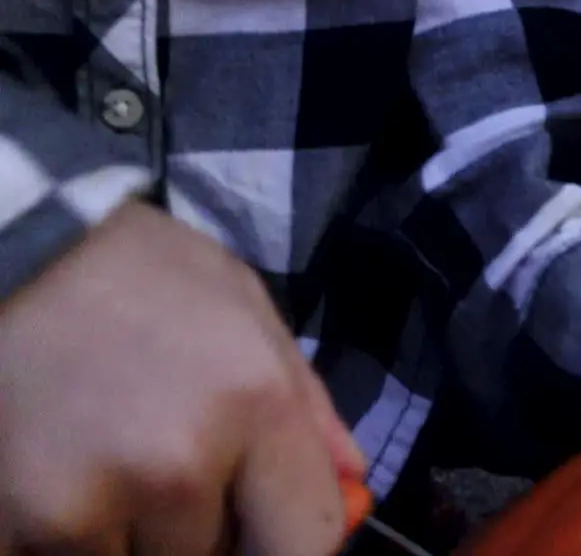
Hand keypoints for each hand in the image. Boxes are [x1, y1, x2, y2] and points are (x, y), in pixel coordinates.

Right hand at [0, 201, 364, 554]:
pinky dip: (67, 538)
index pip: (307, 545)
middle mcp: (178, 467)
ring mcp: (87, 503)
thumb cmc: (145, 275)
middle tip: (167, 462)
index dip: (287, 544)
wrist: (17, 249)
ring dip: (129, 536)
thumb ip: (308, 410)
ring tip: (109, 457)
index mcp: (256, 407)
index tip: (261, 527)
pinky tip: (64, 472)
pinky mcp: (13, 522)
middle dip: (200, 528)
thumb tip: (351, 489)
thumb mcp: (250, 313)